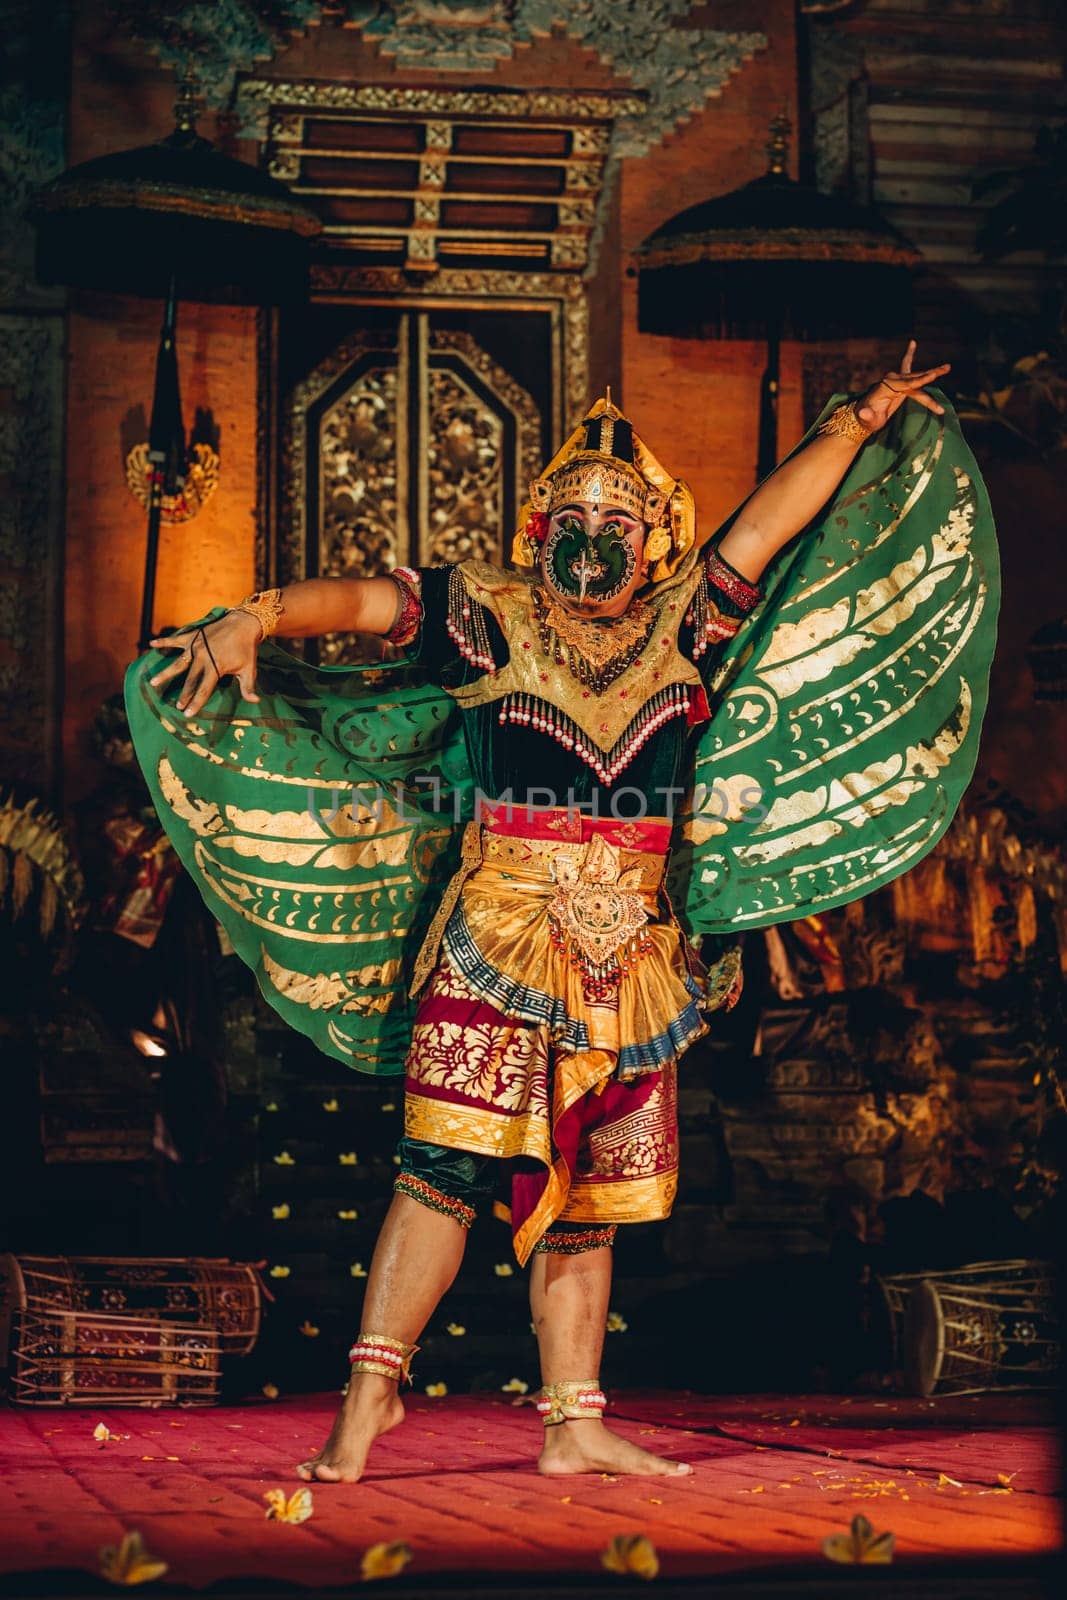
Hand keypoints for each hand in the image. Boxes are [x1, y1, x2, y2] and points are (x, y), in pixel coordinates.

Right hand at [147, 610, 261, 716]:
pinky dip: (163, 642)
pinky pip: (175, 640)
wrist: (243, 623)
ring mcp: (196, 646)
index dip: (196, 703)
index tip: (188, 714)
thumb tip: (255, 702)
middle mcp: (203, 658)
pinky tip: (151, 645)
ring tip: (153, 683)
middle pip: (190, 680)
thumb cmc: (247, 648)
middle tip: (177, 706)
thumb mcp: (250, 669)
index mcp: (216, 667)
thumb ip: (248, 687)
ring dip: (165, 673)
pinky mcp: (193, 636)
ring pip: (178, 663)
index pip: (204, 689)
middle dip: (184, 694)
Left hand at [856, 340, 950, 430]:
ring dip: (932, 374)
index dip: (920, 381)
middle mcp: (891, 380)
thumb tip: (863, 413)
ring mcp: (895, 380)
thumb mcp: (866, 420)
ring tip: (948, 367)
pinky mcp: (899, 383)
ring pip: (917, 378)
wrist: (863, 416)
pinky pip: (906, 366)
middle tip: (947, 368)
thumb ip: (866, 416)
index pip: (907, 384)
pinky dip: (909, 355)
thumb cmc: (866, 419)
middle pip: (915, 380)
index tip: (932, 375)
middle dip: (930, 376)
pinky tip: (912, 343)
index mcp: (886, 387)